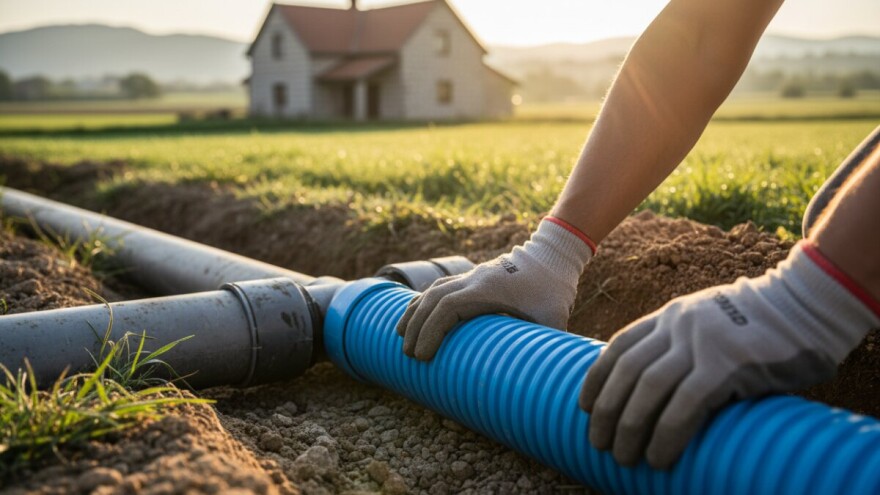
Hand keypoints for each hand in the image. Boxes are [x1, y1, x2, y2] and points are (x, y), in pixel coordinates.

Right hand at [396, 217, 594, 360]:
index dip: (431, 331)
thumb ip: (546, 346)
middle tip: (409, 356)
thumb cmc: (553, 290)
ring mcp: (469, 276)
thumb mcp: (554, 319)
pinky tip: (413, 317)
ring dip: (414, 314)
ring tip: (400, 337)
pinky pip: (438, 288)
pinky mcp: (470, 277)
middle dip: (416, 327)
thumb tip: (543, 379)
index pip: (447, 308)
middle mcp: (472, 279)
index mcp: (487, 289)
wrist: (551, 258)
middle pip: (432, 300)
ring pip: (431, 292)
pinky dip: (422, 302)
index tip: (423, 356)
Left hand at [579, 241, 879, 468]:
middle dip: (607, 410)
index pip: (618, 347)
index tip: (584, 406)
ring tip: (624, 457)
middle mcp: (677, 327)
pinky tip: (659, 457)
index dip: (596, 379)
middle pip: (627, 371)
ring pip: (648, 389)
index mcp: (669, 316)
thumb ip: (680, 344)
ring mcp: (701, 344)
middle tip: (598, 442)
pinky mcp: (727, 366)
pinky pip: (686, 404)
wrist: (804, 307)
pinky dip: (666, 434)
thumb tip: (654, 386)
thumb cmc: (757, 325)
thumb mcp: (706, 322)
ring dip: (630, 427)